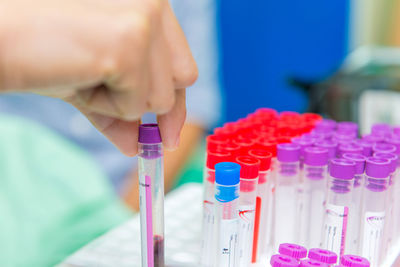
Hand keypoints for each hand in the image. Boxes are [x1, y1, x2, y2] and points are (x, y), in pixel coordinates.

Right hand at [0, 0, 196, 154]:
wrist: (1, 40)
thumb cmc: (45, 51)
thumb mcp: (97, 79)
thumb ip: (125, 108)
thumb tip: (140, 146)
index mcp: (152, 3)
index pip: (182, 64)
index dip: (175, 99)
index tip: (168, 134)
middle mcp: (156, 1)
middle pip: (183, 81)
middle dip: (152, 106)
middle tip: (121, 110)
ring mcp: (144, 20)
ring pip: (162, 99)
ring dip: (119, 104)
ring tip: (83, 73)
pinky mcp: (129, 43)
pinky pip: (137, 105)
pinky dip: (106, 106)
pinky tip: (79, 75)